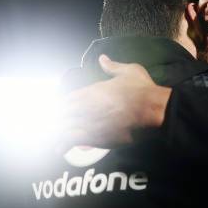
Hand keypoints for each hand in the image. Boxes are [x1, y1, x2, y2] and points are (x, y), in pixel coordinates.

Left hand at [56, 55, 171, 151]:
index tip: (62, 110)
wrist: (153, 111)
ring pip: (63, 127)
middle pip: (62, 113)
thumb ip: (113, 66)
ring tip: (54, 138)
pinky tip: (58, 149)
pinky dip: (62, 145)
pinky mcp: (94, 137)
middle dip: (59, 119)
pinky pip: (70, 141)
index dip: (64, 105)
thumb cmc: (143, 90)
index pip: (69, 99)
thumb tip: (102, 58)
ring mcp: (88, 122)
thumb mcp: (129, 71)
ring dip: (57, 132)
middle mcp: (86, 106)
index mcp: (92, 90)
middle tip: (56, 125)